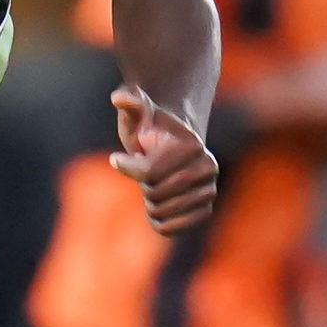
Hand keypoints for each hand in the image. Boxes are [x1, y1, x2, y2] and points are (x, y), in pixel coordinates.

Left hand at [110, 84, 219, 235]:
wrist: (174, 145)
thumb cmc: (150, 127)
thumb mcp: (137, 113)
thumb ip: (131, 102)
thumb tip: (120, 97)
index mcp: (192, 146)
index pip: (149, 173)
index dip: (126, 167)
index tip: (116, 158)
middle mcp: (208, 168)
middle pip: (155, 193)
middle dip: (142, 183)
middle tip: (147, 170)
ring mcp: (209, 191)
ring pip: (160, 212)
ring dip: (149, 200)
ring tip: (156, 183)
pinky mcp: (205, 211)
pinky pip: (171, 229)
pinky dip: (158, 220)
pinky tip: (159, 203)